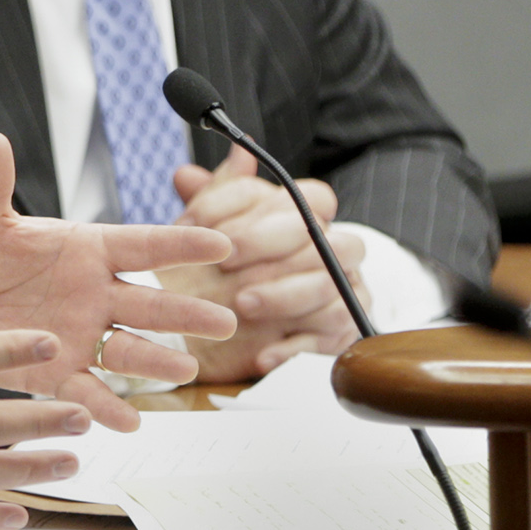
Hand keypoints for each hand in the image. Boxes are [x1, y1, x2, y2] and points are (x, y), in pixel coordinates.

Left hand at [0, 134, 235, 432]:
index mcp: (88, 250)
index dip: (181, 244)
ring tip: (186, 368)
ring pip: (131, 350)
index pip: (143, 244)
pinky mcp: (59, 374)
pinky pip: (90, 391)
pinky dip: (107, 407)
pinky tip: (128, 422)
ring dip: (158, 360)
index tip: (221, 243)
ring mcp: (83, 336)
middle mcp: (96, 295)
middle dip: (188, 312)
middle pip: (152, 303)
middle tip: (225, 320)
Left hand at [165, 144, 370, 380]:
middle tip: (225, 262)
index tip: (212, 224)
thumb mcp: (217, 233)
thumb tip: (185, 174)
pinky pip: (333, 337)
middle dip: (270, 246)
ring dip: (284, 295)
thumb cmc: (235, 266)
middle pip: (325, 238)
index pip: (311, 196)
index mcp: (311, 218)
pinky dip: (294, 346)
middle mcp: (337, 251)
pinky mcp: (343, 333)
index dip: (261, 207)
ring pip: (332, 285)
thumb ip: (206, 204)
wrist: (246, 323)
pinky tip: (261, 354)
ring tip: (241, 304)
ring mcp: (345, 291)